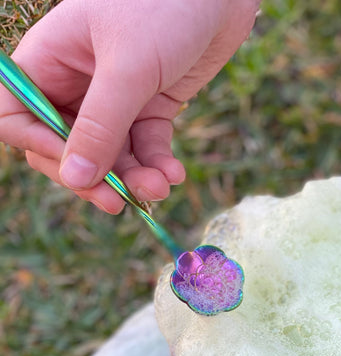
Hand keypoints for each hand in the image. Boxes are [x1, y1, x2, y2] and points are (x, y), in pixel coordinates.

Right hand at [0, 0, 258, 212]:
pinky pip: (145, 148)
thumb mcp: (128, 67)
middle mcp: (76, 82)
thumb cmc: (165, 5)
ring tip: (160, 187)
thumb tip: (75, 178)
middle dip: (93, 177)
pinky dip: (157, 164)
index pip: (17, 115)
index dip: (38, 147)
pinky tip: (174, 174)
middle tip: (117, 202)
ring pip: (110, 156)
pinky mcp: (150, 106)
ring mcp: (115, 97)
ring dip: (132, 179)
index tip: (75, 168)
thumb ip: (100, 125)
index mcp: (50, 60)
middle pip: (66, 147)